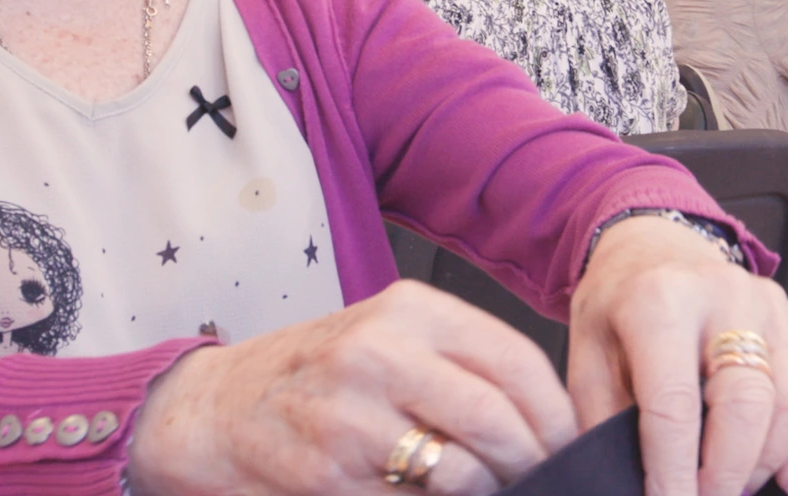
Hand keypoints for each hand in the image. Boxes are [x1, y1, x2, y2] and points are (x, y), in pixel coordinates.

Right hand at [128, 280, 575, 494]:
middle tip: (541, 480)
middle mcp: (379, 351)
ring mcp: (350, 414)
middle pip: (498, 417)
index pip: (516, 359)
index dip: (556, 414)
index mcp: (408, 309)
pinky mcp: (328, 471)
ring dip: (488, 492)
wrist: (216, 407)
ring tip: (487, 492)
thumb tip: (543, 420)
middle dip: (533, 462)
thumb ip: (456, 362)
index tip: (571, 444)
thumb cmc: (316, 374)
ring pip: (462, 470)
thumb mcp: (387, 339)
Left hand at [567, 217, 787, 495]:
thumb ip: (603, 414)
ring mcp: (771, 306)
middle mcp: (724, 296)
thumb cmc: (619, 304)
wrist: (654, 249)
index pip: (674, 403)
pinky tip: (785, 474)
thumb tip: (626, 478)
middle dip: (727, 472)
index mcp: (659, 302)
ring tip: (734, 488)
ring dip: (767, 463)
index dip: (673, 469)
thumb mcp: (587, 352)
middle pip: (746, 402)